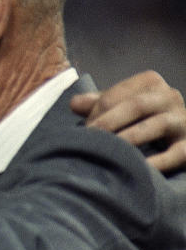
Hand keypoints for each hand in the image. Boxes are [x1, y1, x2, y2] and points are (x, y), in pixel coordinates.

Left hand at [71, 70, 185, 171]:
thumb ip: (99, 103)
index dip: (97, 111)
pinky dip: (156, 162)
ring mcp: (184, 120)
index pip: (117, 94)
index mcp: (150, 82)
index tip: (84, 129)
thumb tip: (74, 104)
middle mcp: (170, 96)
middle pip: (135, 106)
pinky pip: (175, 153)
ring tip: (108, 152)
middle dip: (108, 122)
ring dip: (128, 139)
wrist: (181, 133)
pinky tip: (138, 168)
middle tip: (89, 139)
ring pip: (154, 126)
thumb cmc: (143, 117)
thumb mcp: (122, 105)